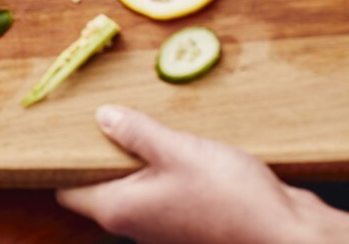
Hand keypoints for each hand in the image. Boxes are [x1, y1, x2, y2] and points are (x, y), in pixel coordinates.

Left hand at [57, 106, 348, 243]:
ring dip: (135, 159)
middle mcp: (135, 224)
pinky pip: (161, 192)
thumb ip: (135, 132)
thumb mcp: (175, 150)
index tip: (61, 132)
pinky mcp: (188, 223)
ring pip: (132, 188)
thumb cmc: (229, 198)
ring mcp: (162, 227)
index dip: (62, 162)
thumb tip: (103, 116)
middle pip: (99, 186)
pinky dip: (161, 171)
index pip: (67, 191)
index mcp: (118, 210)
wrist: (286, 235)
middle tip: (103, 116)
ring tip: (143, 125)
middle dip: (101, 153)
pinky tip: (175, 147)